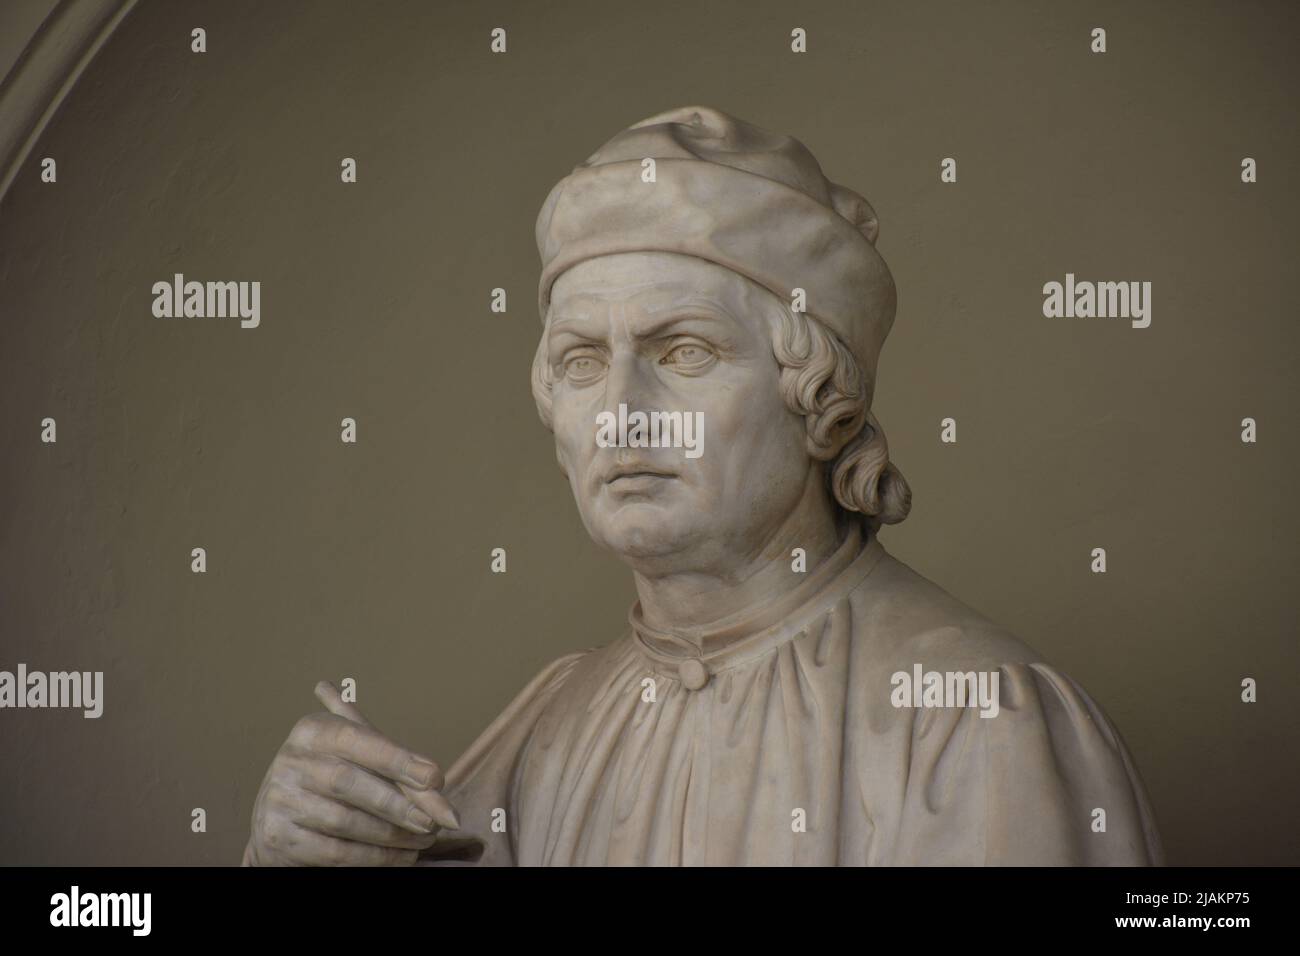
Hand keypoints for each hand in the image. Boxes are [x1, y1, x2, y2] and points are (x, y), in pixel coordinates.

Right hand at [243, 681, 458, 865]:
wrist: (281, 817)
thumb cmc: (334, 780)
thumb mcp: (361, 759)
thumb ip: (398, 766)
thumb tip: (437, 783)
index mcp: (313, 730)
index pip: (359, 739)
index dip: (398, 760)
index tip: (436, 778)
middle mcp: (291, 760)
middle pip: (348, 783)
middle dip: (397, 805)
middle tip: (433, 822)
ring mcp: (280, 800)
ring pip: (344, 822)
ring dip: (392, 836)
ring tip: (423, 839)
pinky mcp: (278, 837)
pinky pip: (334, 852)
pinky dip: (374, 857)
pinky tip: (401, 856)